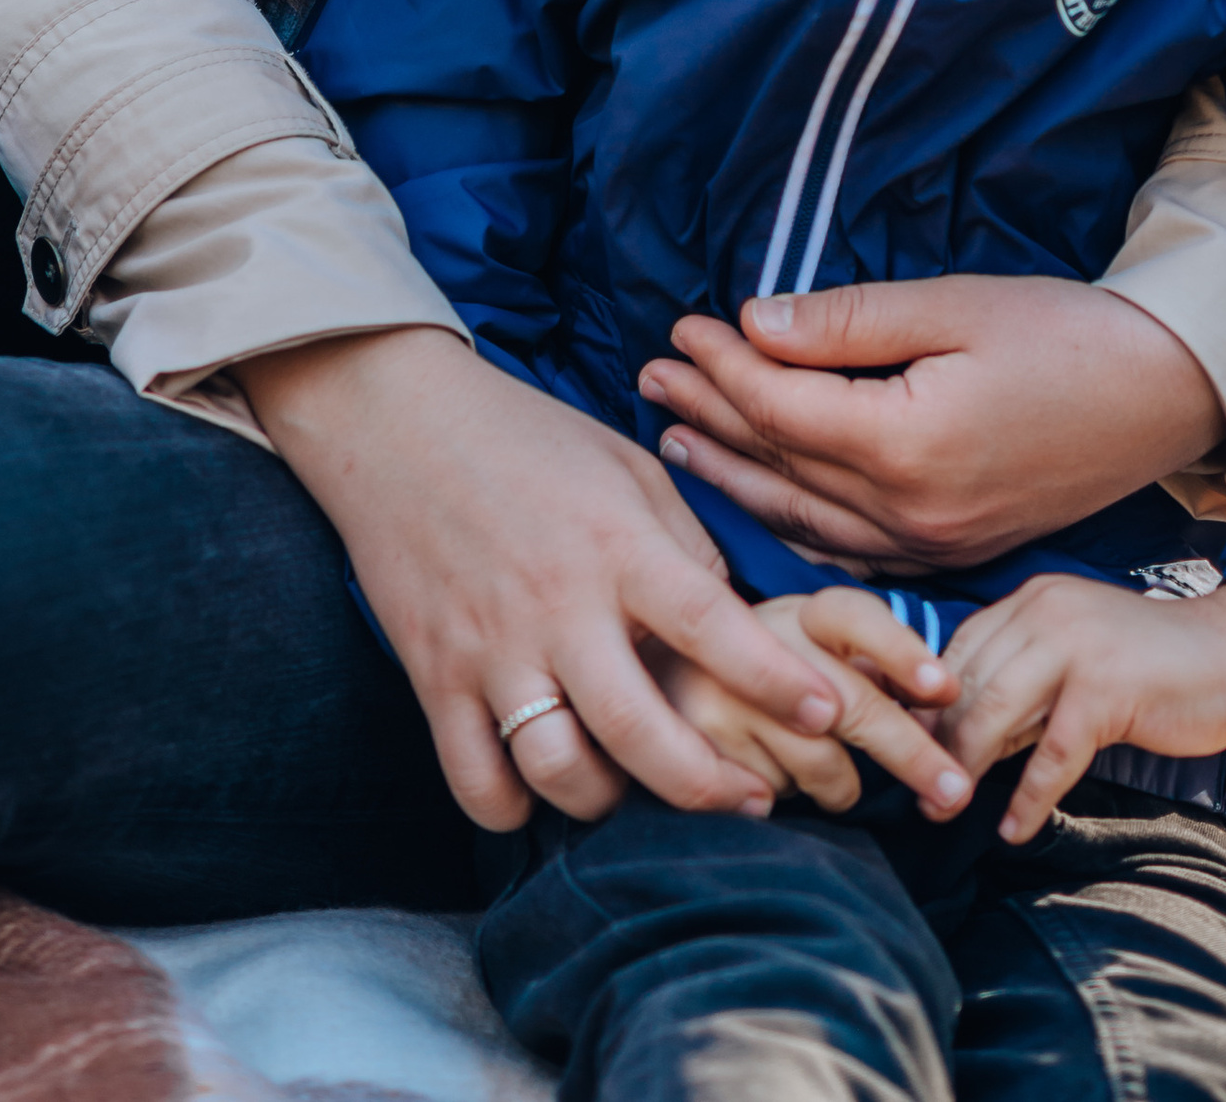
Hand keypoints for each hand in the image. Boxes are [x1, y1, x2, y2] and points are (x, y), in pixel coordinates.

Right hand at [240, 326, 844, 832]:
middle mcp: (557, 604)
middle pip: (643, 732)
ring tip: (640, 788)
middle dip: (711, 786)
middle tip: (753, 798)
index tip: (829, 714)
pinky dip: (516, 807)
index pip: (711, 626)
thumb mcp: (626, 465)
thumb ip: (684, 543)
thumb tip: (738, 620)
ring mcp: (490, 648)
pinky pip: (478, 782)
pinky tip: (545, 787)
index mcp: (616, 543)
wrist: (397, 419)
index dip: (777, 681)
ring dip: (613, 801)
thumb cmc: (527, 437)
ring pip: (561, 772)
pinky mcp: (435, 675)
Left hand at [639, 277, 1225, 573]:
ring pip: (805, 519)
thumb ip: (846, 323)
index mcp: (906, 445)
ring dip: (737, 476)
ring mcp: (934, 544)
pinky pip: (850, 550)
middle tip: (649, 379)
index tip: (679, 328)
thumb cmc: (1063, 335)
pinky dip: (794, 522)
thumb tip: (753, 323)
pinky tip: (762, 502)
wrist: (1163, 395)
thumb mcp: (952, 305)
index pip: (780, 408)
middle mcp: (911, 512)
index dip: (721, 366)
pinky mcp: (954, 552)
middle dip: (710, 416)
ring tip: (678, 440)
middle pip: (781, 465)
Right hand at [653, 591, 969, 821]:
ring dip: (838, 787)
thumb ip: (864, 670)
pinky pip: (775, 796)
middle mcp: (760, 641)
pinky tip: (764, 778)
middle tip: (955, 792)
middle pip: (853, 704)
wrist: (649, 679)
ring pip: (822, 763)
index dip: (902, 650)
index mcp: (798, 613)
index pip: (853, 615)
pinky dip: (784, 800)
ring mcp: (725, 691)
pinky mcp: (700, 744)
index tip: (947, 689)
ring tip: (820, 776)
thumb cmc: (757, 676)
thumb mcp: (808, 654)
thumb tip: (943, 699)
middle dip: (914, 754)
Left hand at [941, 578, 1225, 841]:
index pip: (955, 651)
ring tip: (949, 811)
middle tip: (919, 793)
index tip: (904, 749)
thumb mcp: (1073, 659)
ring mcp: (1075, 647)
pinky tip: (1014, 830)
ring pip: (996, 711)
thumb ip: (1023, 684)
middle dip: (937, 741)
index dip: (926, 704)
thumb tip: (962, 734)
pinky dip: (1029, 798)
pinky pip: (1053, 754)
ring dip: (967, 767)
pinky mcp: (1107, 689)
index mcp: (1031, 601)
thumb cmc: (1148, 664)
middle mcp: (1044, 612)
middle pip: (966, 682)